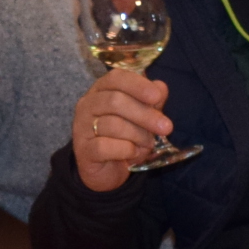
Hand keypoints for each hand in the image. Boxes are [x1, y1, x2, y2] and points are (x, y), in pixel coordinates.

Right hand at [70, 69, 171, 193]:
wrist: (106, 171)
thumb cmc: (124, 138)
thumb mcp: (142, 117)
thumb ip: (151, 101)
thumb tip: (160, 88)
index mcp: (101, 90)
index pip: (116, 78)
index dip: (137, 85)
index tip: (157, 96)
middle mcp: (87, 105)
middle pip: (115, 101)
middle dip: (144, 114)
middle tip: (166, 127)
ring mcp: (81, 127)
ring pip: (112, 124)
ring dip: (138, 135)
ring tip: (148, 144)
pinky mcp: (83, 150)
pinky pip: (105, 146)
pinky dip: (125, 150)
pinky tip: (133, 153)